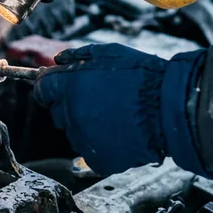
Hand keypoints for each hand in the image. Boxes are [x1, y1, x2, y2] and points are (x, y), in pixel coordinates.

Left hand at [32, 43, 207, 175]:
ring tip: (113, 115)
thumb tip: (57, 61)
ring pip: (73, 131)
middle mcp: (72, 114)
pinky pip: (88, 152)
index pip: (41, 89)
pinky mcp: (98, 159)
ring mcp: (84, 139)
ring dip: (85, 124)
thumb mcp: (109, 53)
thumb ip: (77, 56)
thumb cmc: (143, 77)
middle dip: (69, 105)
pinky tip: (117, 132)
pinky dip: (99, 144)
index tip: (58, 88)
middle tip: (96, 99)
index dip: (49, 87)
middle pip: (56, 112)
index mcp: (71, 87)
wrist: (170, 108)